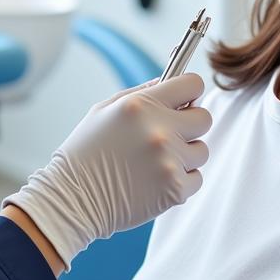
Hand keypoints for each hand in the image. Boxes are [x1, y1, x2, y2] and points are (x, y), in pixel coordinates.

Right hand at [1, 72, 210, 268]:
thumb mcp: (104, 110)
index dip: (190, 91)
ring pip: (201, 150)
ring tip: (156, 160)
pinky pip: (196, 178)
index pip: (193, 84)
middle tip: (170, 133)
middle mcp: (159, 130)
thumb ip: (141, 92)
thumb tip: (170, 81)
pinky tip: (155, 179)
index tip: (184, 101)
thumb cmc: (86, 152)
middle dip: (190, 123)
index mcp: (142, 105)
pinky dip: (180, 180)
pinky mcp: (175, 189)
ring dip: (184, 154)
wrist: (74, 199)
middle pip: (204, 117)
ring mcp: (170, 161)